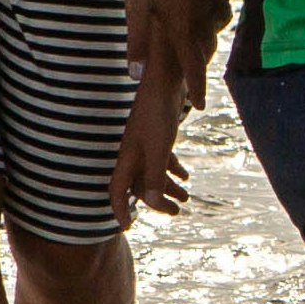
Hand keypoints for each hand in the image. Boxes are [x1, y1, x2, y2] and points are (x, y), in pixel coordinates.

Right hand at [112, 35, 196, 220]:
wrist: (165, 77)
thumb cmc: (158, 112)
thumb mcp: (158, 148)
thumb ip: (156, 176)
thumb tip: (154, 205)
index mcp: (127, 157)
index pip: (117, 190)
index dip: (120, 209)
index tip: (128, 226)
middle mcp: (133, 152)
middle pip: (140, 184)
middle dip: (156, 202)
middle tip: (176, 213)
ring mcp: (145, 142)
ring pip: (154, 172)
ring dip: (169, 187)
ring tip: (187, 198)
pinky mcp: (158, 132)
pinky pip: (162, 158)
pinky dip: (173, 169)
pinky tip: (185, 175)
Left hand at [126, 0, 220, 100]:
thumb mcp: (136, 6)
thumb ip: (138, 42)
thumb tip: (136, 74)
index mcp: (182, 27)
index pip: (192, 68)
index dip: (196, 89)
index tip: (199, 105)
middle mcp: (204, 17)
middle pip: (207, 46)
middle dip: (201, 58)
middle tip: (195, 64)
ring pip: (218, 22)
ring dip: (210, 29)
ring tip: (200, 28)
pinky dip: (216, 2)